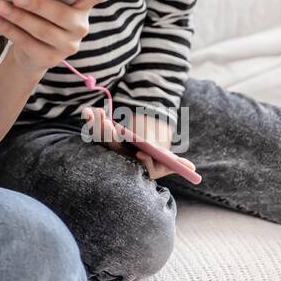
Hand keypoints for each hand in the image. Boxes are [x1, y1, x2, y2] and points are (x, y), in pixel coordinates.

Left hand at [0, 0, 113, 74]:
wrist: (29, 52)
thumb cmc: (38, 16)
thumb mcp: (43, 1)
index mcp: (82, 7)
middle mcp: (80, 28)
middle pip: (62, 15)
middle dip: (37, 4)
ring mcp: (67, 46)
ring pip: (42, 30)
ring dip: (18, 17)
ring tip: (1, 6)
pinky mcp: (50, 59)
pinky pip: (28, 43)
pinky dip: (9, 29)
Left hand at [81, 106, 195, 180]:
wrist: (136, 149)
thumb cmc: (151, 157)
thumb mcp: (164, 161)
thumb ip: (175, 163)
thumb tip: (192, 169)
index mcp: (134, 165)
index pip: (136, 165)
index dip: (140, 160)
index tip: (141, 153)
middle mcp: (118, 158)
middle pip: (113, 149)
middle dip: (111, 137)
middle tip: (112, 126)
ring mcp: (107, 147)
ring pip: (100, 138)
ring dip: (98, 126)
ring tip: (100, 114)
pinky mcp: (99, 136)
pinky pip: (92, 128)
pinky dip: (90, 120)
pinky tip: (88, 111)